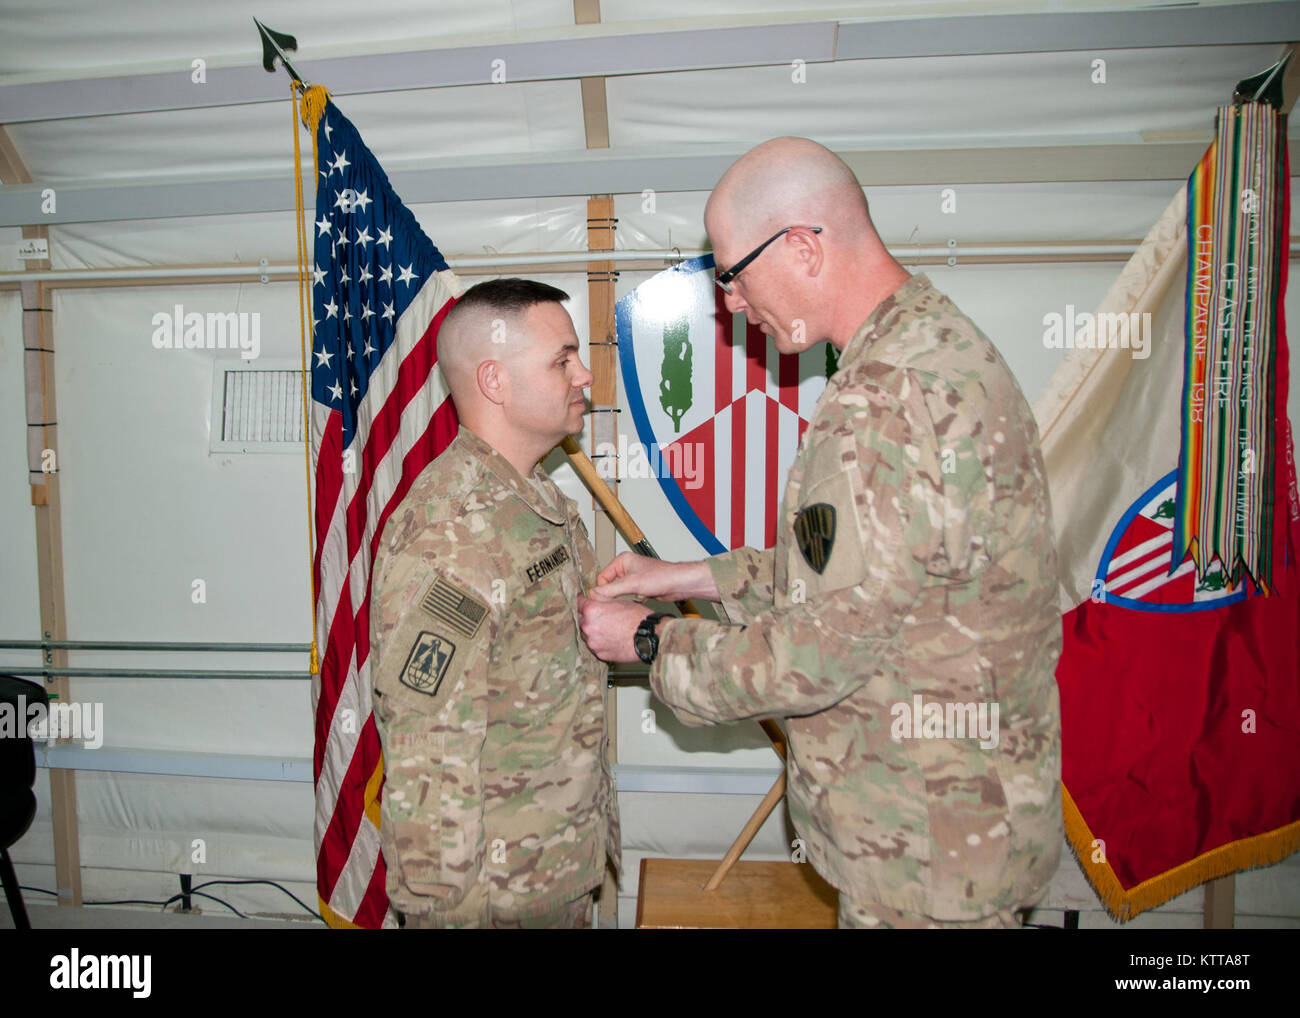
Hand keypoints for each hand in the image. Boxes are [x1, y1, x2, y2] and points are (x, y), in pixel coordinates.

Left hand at [577, 594, 651, 662]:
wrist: (648, 637)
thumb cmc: (636, 617)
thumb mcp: (618, 600)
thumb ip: (600, 598)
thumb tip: (591, 594)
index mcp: (591, 611)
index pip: (579, 603)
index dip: (583, 601)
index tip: (585, 601)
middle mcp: (588, 627)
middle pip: (581, 620)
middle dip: (588, 617)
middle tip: (600, 616)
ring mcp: (593, 643)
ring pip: (587, 635)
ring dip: (593, 631)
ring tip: (608, 629)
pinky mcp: (599, 654)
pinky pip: (595, 646)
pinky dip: (600, 642)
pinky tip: (611, 639)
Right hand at [594, 553, 717, 602]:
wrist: (679, 584)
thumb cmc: (661, 577)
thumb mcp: (632, 584)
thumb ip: (610, 590)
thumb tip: (593, 594)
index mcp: (622, 561)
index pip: (602, 578)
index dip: (603, 590)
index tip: (605, 601)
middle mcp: (626, 568)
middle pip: (609, 586)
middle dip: (614, 596)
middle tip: (619, 602)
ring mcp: (633, 579)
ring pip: (618, 594)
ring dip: (623, 599)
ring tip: (632, 600)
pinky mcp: (639, 588)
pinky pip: (627, 598)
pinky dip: (630, 602)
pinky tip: (638, 602)